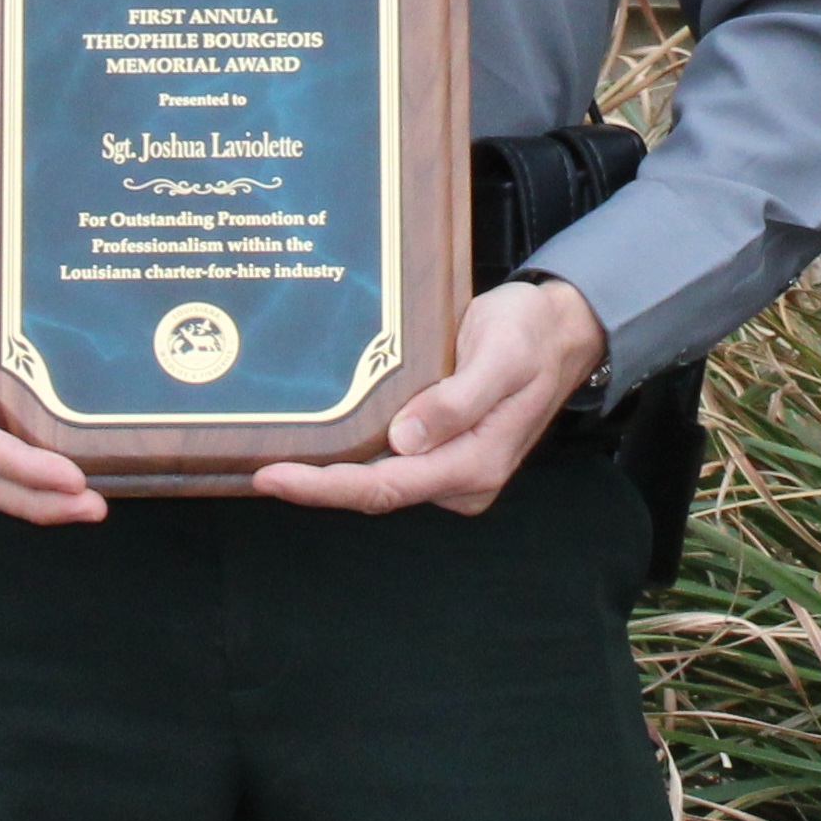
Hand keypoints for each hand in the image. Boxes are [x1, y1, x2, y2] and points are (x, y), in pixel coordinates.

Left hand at [249, 276, 605, 517]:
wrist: (562, 329)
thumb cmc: (531, 335)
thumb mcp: (500, 357)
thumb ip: (457, 402)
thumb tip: (405, 441)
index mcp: (475, 463)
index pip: (387, 487)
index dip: (325, 487)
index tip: (275, 477)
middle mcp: (461, 478)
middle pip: (376, 492)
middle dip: (318, 485)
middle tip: (258, 468)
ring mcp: (452, 468)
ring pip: (380, 481)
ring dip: (332, 473)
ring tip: (276, 455)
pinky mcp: (445, 452)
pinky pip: (391, 463)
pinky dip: (354, 456)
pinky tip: (321, 440)